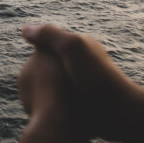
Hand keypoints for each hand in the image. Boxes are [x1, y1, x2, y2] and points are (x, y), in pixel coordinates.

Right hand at [22, 24, 141, 142]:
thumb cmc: (95, 78)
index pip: (52, 43)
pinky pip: (65, 98)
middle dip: (42, 72)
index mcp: (82, 45)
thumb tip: (25, 29)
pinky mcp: (87, 100)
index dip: (38, 54)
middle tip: (29, 88)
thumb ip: (48, 36)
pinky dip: (56, 102)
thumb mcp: (70, 48)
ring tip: (36, 101)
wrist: (119, 113)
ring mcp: (86, 82)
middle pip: (54, 63)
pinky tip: (50, 110)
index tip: (29, 70)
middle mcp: (84, 62)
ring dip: (48, 89)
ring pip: (58, 82)